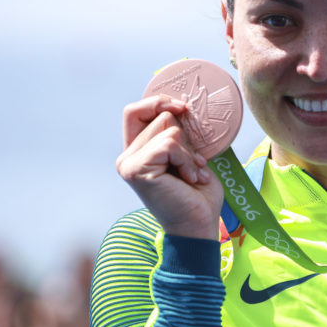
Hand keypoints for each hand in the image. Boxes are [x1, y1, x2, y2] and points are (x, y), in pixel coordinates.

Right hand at [116, 95, 223, 239]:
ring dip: (188, 151)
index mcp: (137, 151)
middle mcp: (127, 156)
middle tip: (191, 165)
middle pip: (161, 117)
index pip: (135, 111)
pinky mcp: (135, 169)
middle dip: (186, 138)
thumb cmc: (198, 193)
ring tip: (190, 174)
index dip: (158, 102)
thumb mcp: (189, 154)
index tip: (183, 108)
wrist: (199, 224)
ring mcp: (128, 163)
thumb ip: (177, 132)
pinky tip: (189, 178)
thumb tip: (179, 106)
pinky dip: (186, 159)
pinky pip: (169, 144)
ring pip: (167, 128)